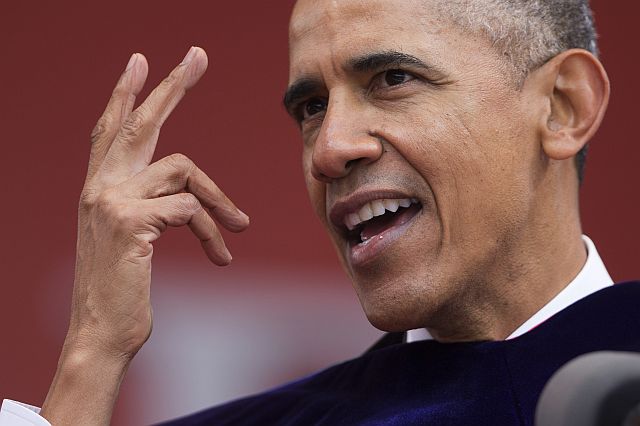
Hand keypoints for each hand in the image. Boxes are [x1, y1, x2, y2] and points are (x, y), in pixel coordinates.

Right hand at [40, 47, 248, 424]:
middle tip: (197, 55)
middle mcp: (99, 186)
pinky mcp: (131, 220)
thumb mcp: (135, 239)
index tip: (140, 62)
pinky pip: (191, 207)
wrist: (102, 334)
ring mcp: (111, 200)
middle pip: (140, 122)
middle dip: (171, 86)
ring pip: (184, 170)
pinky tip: (219, 256)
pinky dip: (213, 231)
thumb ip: (152, 205)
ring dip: (220, 202)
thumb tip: (193, 191)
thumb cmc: (123, 290)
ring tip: (238, 229)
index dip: (125, 95)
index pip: (110, 130)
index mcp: (98, 188)